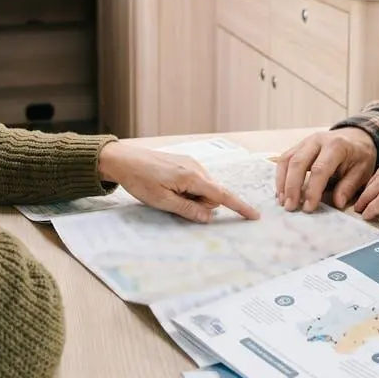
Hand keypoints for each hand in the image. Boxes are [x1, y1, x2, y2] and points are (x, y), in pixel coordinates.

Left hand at [98, 143, 259, 223]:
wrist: (124, 160)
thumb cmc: (140, 180)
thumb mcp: (162, 201)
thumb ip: (188, 209)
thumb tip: (209, 218)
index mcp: (192, 177)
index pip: (222, 195)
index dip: (239, 207)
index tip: (254, 216)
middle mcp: (196, 168)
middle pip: (212, 195)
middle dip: (200, 205)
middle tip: (174, 203)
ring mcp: (191, 164)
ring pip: (203, 189)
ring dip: (191, 198)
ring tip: (167, 194)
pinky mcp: (184, 164)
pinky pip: (195, 182)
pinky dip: (187, 191)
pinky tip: (168, 188)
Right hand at [275, 128, 376, 212]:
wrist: (356, 137)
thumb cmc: (359, 156)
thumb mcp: (362, 171)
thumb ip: (349, 186)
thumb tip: (337, 203)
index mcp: (336, 146)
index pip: (320, 169)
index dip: (312, 190)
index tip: (308, 207)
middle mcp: (318, 140)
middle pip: (298, 162)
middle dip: (292, 187)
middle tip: (290, 207)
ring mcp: (306, 141)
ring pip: (287, 159)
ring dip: (282, 182)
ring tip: (282, 201)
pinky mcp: (298, 146)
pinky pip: (285, 159)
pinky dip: (281, 176)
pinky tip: (282, 192)